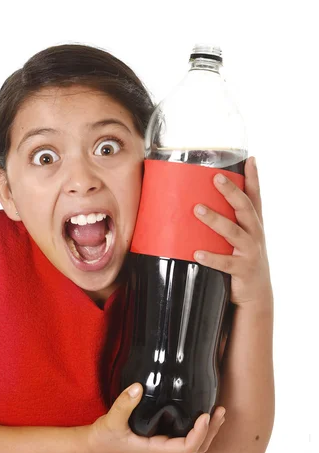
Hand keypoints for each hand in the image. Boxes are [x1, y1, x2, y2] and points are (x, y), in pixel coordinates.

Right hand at [88, 384, 225, 452]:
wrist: (96, 444)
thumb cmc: (104, 437)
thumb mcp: (111, 420)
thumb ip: (124, 405)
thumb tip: (138, 387)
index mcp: (156, 450)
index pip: (187, 447)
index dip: (199, 433)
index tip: (204, 415)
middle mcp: (164, 450)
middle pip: (198, 447)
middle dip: (211, 431)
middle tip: (220, 410)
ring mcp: (164, 444)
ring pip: (195, 443)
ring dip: (209, 429)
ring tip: (218, 412)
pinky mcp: (162, 437)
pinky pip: (186, 436)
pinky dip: (199, 427)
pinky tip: (201, 413)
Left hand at [193, 156, 272, 307]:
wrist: (255, 293)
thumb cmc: (242, 259)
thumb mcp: (241, 238)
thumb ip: (228, 221)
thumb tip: (198, 202)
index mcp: (253, 223)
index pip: (255, 196)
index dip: (253, 177)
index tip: (250, 159)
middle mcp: (254, 234)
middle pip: (244, 208)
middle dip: (231, 192)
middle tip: (215, 178)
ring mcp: (249, 251)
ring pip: (233, 232)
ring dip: (215, 220)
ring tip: (198, 209)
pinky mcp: (242, 269)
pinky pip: (225, 263)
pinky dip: (211, 257)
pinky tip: (197, 253)